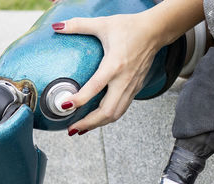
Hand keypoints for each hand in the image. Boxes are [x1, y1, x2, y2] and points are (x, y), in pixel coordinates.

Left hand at [52, 12, 164, 135]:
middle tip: (71, 129)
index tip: (65, 105)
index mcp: (115, 64)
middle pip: (108, 111)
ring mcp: (131, 87)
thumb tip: (57, 27)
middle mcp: (124, 80)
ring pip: (116, 114)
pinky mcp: (135, 89)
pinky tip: (97, 119)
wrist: (155, 31)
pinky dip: (108, 118)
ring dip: (98, 124)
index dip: (80, 99)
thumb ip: (79, 25)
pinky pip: (121, 109)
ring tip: (81, 129)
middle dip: (89, 123)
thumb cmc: (131, 27)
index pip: (95, 87)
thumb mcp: (103, 24)